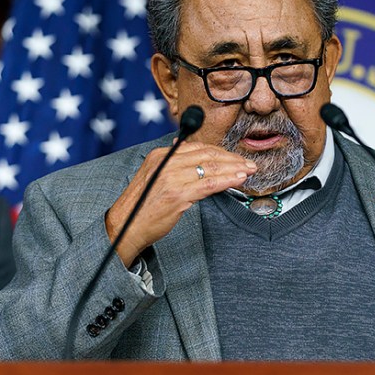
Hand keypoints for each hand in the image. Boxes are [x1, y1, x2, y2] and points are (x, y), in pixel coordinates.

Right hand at [105, 142, 256, 265]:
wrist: (125, 227)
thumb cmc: (142, 207)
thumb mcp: (155, 179)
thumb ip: (174, 168)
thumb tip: (198, 164)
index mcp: (160, 156)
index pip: (197, 147)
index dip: (220, 151)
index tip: (234, 157)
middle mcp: (165, 162)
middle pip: (207, 154)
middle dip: (232, 158)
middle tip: (248, 163)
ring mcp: (171, 177)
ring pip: (211, 167)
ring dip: (235, 168)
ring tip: (249, 171)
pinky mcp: (178, 194)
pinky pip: (209, 184)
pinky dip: (228, 180)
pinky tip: (239, 180)